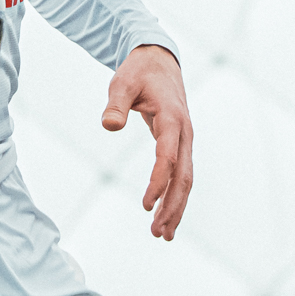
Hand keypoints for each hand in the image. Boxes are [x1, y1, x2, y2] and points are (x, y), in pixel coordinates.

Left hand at [102, 44, 192, 240]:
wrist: (158, 61)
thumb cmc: (138, 72)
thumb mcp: (122, 83)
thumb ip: (116, 104)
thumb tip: (109, 125)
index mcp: (172, 118)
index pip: (168, 157)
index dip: (158, 181)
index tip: (146, 204)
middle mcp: (184, 132)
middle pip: (183, 176)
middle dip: (172, 206)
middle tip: (157, 232)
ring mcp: (184, 139)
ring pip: (185, 179)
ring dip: (176, 207)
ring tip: (162, 234)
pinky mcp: (179, 144)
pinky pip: (181, 173)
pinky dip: (174, 195)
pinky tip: (165, 214)